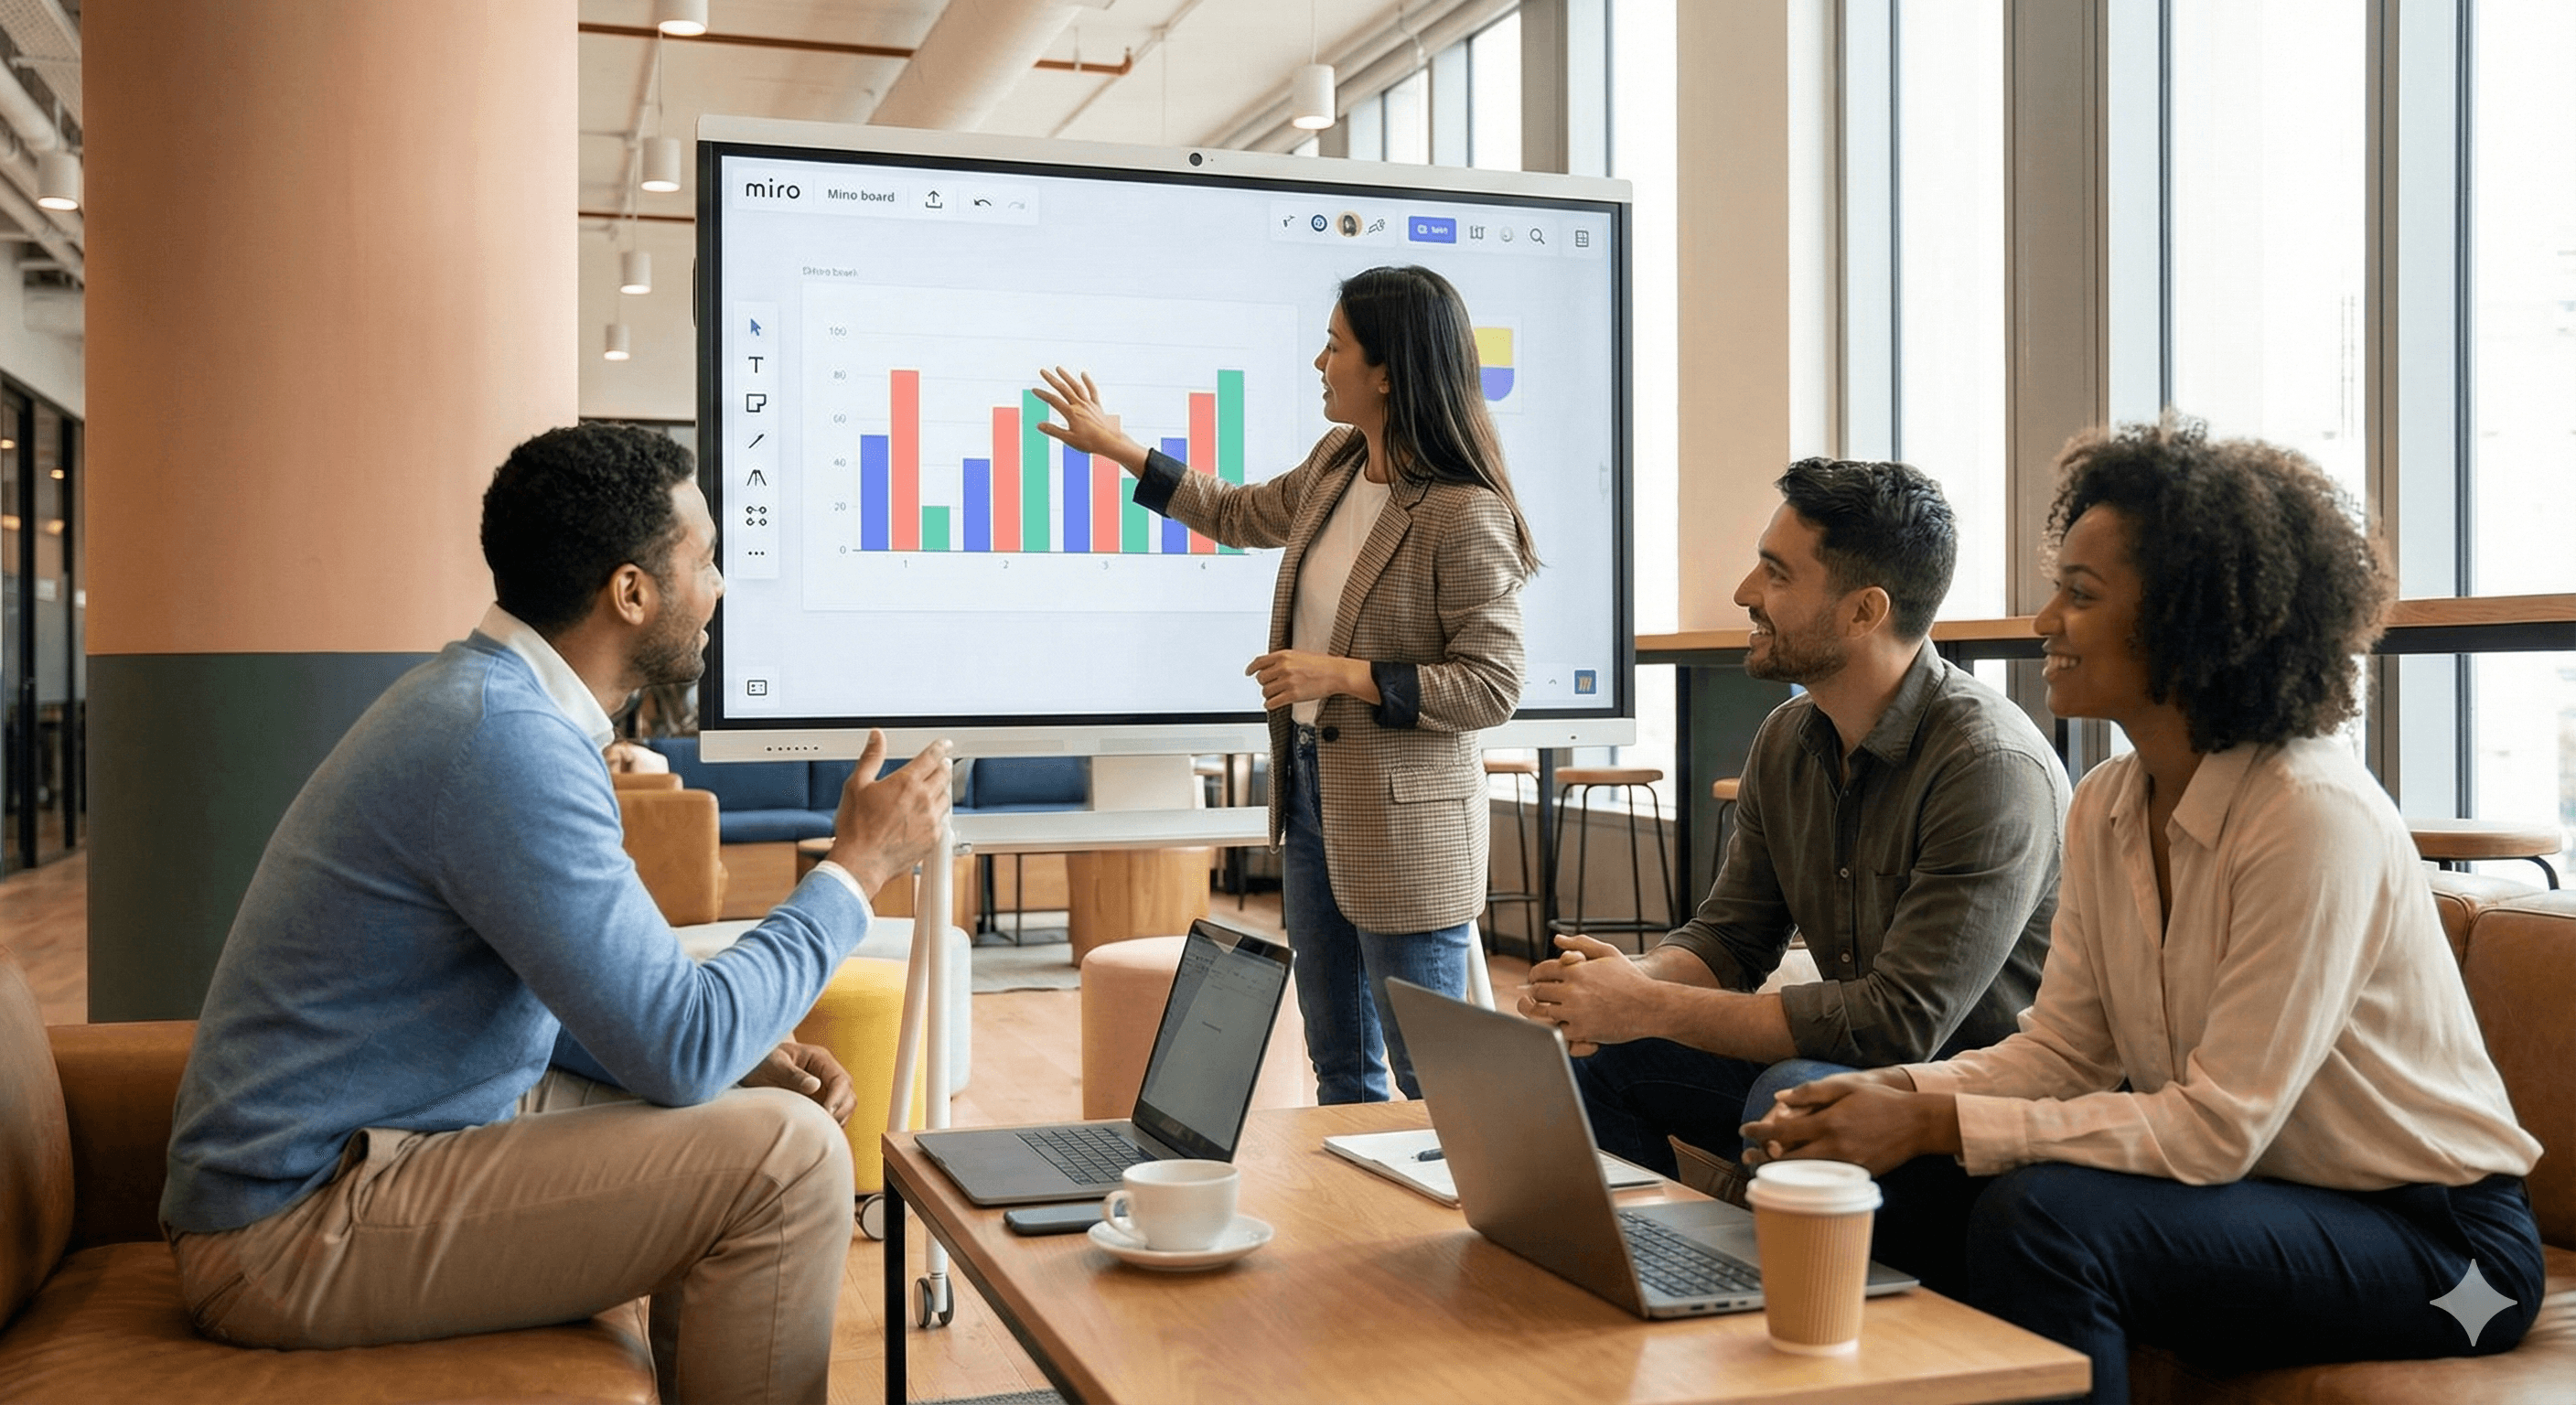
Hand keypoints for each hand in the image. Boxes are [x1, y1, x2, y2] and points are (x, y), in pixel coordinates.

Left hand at [743, 1041, 857, 1124]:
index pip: (841, 1080)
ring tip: (818, 1132)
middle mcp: (827, 1073)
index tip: (825, 1113)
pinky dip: (829, 1126)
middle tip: (821, 1127)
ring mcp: (825, 1088)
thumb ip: (792, 1075)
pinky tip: (814, 1133)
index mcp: (820, 1059)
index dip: (837, 1098)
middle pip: (848, 1095)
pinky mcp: (819, 1101)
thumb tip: (814, 1085)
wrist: (752, 1066)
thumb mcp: (773, 1065)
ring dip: (836, 1120)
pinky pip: (833, 1116)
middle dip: (839, 1112)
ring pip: (845, 1107)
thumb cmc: (761, 1062)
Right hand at [827, 730, 953, 895]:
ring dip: (941, 789)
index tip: (945, 744)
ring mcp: (931, 820)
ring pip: (946, 797)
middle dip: (943, 766)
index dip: (940, 747)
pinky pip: (943, 820)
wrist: (861, 862)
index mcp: (907, 782)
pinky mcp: (933, 838)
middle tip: (940, 764)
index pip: (932, 757)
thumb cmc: (856, 827)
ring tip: (934, 788)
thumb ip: (871, 758)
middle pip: (944, 775)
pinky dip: (938, 813)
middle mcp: (923, 799)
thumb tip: (877, 737)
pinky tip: (929, 814)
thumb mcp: (857, 785)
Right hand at [1031, 367, 1149, 471]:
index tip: (1034, 389)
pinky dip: (1088, 382)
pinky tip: (1083, 374)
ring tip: (1058, 368)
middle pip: (1063, 389)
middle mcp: (1080, 405)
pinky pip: (1092, 391)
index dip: (1043, 394)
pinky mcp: (1097, 406)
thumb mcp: (1069, 439)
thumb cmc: (1089, 442)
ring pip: (1076, 386)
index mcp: (1071, 413)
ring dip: (1067, 376)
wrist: (1109, 442)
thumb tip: (1039, 425)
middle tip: (1042, 371)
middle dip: (1051, 379)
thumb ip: (1054, 431)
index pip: (1053, 400)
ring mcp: (1089, 404)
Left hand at [1246, 651, 1376, 709]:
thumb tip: (1268, 665)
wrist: (1336, 673)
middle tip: (1270, 686)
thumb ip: (1283, 659)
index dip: (1251, 668)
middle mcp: (1283, 667)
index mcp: (1284, 655)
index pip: (1259, 662)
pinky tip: (1273, 703)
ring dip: (1268, 695)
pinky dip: (1270, 704)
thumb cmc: (1321, 664)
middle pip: (1261, 678)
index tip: (1249, 673)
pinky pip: (1272, 702)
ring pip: (1266, 691)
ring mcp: (1288, 682)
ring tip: (1275, 694)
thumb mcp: (1299, 655)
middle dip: (1264, 683)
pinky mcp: (1293, 695)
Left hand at [1516, 935, 1663, 1047]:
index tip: (1535, 979)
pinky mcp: (1581, 1031)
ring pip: (1543, 1013)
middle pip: (1538, 992)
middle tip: (1532, 996)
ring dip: (1540, 1011)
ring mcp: (1575, 1012)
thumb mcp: (1608, 952)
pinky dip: (1557, 1028)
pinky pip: (1557, 1031)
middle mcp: (1572, 990)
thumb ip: (1581, 943)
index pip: (1541, 970)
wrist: (1650, 1006)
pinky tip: (1560, 1023)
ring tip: (1539, 1010)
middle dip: (1534, 993)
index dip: (1535, 975)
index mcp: (1575, 970)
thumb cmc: (1630, 978)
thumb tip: (1557, 940)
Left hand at [1738, 1069, 1948, 1176]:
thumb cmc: (1881, 1101)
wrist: (1917, 1124)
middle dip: (1762, 1158)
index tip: (1745, 1129)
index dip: (1759, 1130)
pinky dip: (1804, 1177)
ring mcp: (1846, 1166)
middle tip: (1746, 1155)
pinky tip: (1793, 1173)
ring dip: (1779, 1171)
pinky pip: (1823, 1179)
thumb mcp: (1847, 1086)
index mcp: (1829, 1123)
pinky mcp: (1856, 1176)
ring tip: (1762, 1167)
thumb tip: (1780, 1098)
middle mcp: (1834, 1148)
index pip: (1783, 1130)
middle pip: (1787, 1160)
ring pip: (1802, 1174)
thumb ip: (1811, 1092)